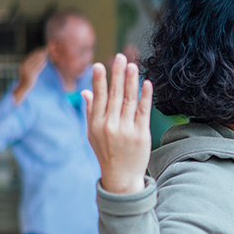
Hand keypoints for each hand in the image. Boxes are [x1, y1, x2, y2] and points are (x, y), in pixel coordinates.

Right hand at [13, 48, 48, 103]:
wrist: (23, 88)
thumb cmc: (27, 79)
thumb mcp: (29, 71)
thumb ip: (33, 65)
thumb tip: (40, 59)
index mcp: (22, 66)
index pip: (29, 58)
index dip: (35, 53)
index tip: (40, 49)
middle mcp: (23, 68)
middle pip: (32, 59)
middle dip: (38, 54)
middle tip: (44, 50)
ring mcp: (26, 73)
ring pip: (34, 63)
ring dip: (40, 58)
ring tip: (45, 54)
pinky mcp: (30, 77)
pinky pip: (37, 69)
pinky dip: (41, 65)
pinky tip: (45, 61)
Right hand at [84, 53, 152, 194]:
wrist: (121, 177)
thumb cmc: (106, 153)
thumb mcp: (93, 134)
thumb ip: (91, 112)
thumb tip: (86, 91)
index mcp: (97, 124)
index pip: (98, 98)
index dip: (99, 81)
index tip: (100, 65)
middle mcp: (111, 126)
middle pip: (114, 95)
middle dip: (117, 75)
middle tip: (120, 57)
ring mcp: (127, 130)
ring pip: (129, 101)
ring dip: (131, 81)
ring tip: (133, 65)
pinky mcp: (141, 135)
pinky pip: (144, 112)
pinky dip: (145, 97)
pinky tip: (147, 83)